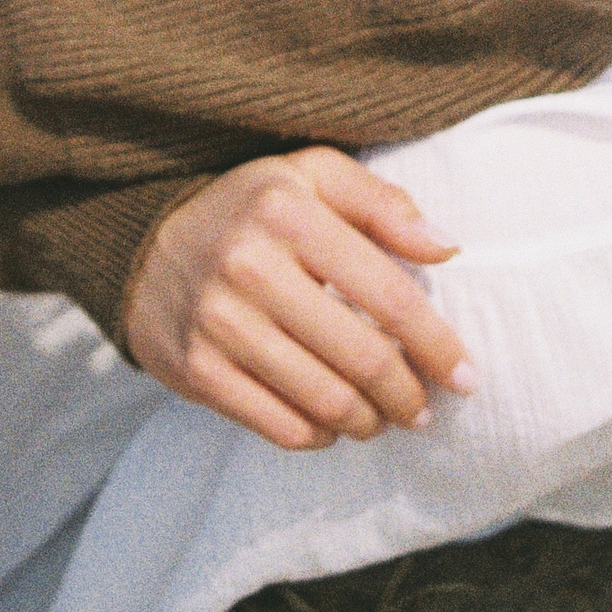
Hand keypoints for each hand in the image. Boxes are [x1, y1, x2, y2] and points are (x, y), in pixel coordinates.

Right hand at [122, 147, 473, 450]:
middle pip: (362, 357)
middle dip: (409, 395)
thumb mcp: (311, 176)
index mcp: (288, 210)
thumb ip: (382, 202)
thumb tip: (446, 248)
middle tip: (425, 408)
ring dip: (370, 421)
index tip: (465, 375)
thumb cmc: (251, 210)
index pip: (387, 294)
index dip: (436, 344)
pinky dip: (322, 435)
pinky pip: (281, 426)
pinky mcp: (197, 369)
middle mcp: (250, 264)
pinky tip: (334, 423)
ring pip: (326, 401)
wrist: (145, 246)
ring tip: (385, 417)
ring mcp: (220, 322)